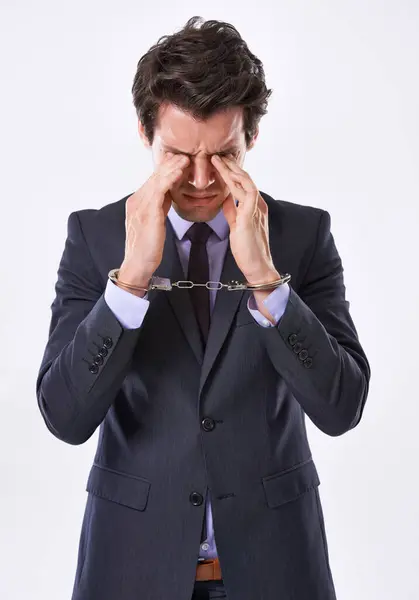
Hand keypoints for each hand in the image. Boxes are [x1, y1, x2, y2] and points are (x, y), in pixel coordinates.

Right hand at [118, 152, 189, 295]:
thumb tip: (168, 195)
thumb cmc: (147, 249)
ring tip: (185, 159)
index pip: (152, 182)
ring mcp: (140, 206)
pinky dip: (170, 179)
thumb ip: (158, 207)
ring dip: (172, 168)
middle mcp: (136, 201)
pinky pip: (159, 190)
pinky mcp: (147, 213)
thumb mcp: (154, 223)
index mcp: (136, 203)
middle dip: (169, 166)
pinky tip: (180, 172)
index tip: (179, 162)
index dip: (165, 171)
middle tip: (184, 155)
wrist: (138, 265)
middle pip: (154, 178)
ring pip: (157, 180)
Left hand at [211, 154, 278, 284]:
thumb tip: (225, 199)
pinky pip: (247, 195)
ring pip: (246, 183)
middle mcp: (258, 205)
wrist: (257, 266)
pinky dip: (236, 184)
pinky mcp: (251, 217)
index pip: (243, 185)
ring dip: (232, 170)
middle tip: (217, 155)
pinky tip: (226, 176)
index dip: (231, 173)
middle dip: (231, 166)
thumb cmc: (247, 249)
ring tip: (219, 160)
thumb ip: (233, 211)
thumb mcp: (237, 225)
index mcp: (255, 206)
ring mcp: (256, 210)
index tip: (219, 164)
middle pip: (245, 179)